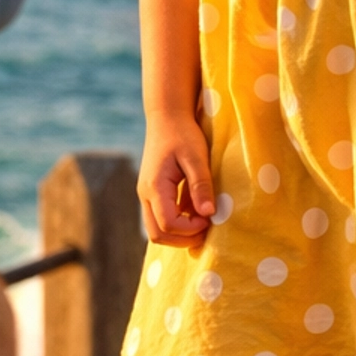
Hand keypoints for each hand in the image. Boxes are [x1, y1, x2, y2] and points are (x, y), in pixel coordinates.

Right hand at [139, 116, 215, 248]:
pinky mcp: (152, 193)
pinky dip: (178, 223)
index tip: (210, 218)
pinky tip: (195, 211)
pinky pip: (160, 218)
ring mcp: (146, 195)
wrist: (167, 116)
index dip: (190, 229)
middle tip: (207, 229)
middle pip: (157, 235)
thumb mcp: (196, 157)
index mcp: (155, 187)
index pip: (168, 224)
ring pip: (157, 230)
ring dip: (180, 233)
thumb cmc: (183, 133)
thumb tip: (208, 213)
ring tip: (203, 222)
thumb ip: (201, 185)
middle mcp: (145, 195)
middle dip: (183, 239)